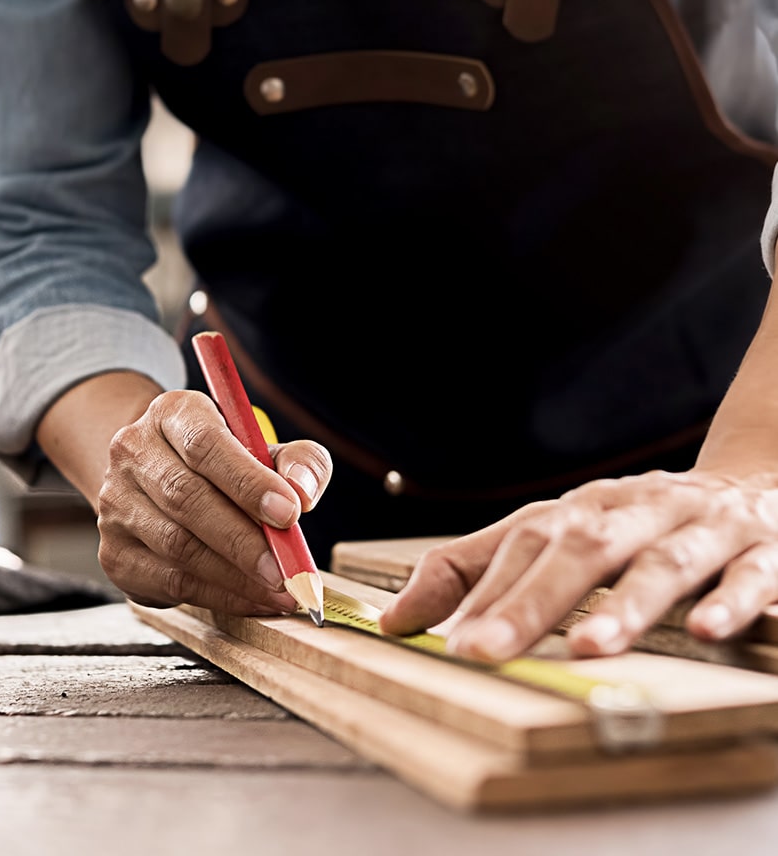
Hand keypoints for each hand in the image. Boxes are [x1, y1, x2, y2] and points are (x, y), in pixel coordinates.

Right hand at [96, 389, 331, 612]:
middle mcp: (133, 452)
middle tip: (286, 569)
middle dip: (244, 540)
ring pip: (177, 545)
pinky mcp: (115, 552)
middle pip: (186, 498)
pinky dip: (219, 595)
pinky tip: (253, 599)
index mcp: (172, 413)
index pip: (205, 444)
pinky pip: (170, 581)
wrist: (159, 478)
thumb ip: (298, 461)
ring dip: (235, 576)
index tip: (290, 513)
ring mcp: (116, 504)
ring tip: (279, 591)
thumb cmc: (224, 463)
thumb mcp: (265, 447)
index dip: (248, 481)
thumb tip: (302, 492)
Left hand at [379, 469, 777, 660]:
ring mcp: (698, 527)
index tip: (444, 641)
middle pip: (579, 549)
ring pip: (661, 560)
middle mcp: (632, 511)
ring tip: (589, 647)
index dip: (483, 590)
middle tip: (485, 651)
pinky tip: (709, 630)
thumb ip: (479, 570)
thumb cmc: (633, 523)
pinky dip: (730, 600)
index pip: (524, 543)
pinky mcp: (759, 549)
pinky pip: (750, 574)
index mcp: (582, 510)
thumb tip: (396, 617)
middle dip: (531, 601)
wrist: (746, 487)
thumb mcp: (557, 535)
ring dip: (626, 604)